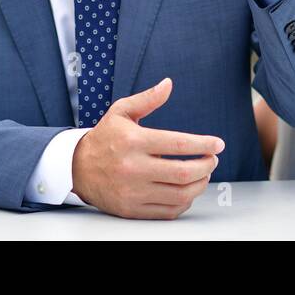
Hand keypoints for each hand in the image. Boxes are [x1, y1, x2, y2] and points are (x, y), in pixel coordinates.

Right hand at [72, 78, 223, 219]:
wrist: (77, 168)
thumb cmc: (104, 138)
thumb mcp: (121, 112)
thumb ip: (147, 99)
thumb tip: (168, 84)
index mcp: (133, 141)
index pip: (178, 144)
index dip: (204, 144)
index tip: (218, 144)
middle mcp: (133, 168)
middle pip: (183, 172)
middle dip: (206, 166)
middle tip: (213, 160)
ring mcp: (133, 191)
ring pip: (179, 194)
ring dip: (200, 184)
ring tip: (203, 174)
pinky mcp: (132, 209)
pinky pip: (168, 210)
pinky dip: (184, 201)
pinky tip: (187, 190)